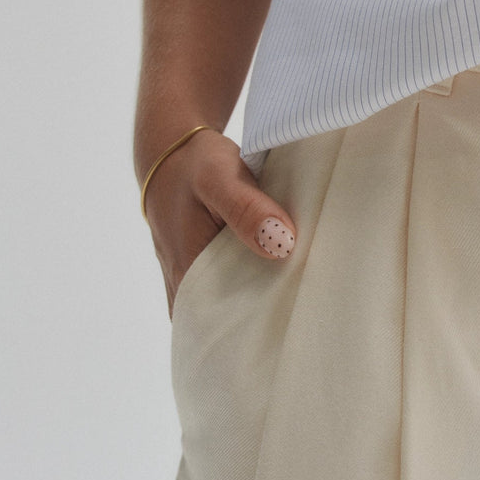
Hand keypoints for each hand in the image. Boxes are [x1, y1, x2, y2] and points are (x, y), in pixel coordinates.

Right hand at [140, 128, 295, 317]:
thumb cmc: (193, 164)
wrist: (170, 150)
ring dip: (262, 299)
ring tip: (303, 294)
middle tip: (310, 309)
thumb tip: (282, 244)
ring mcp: (192, 278)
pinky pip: (231, 287)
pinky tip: (283, 274)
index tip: (297, 321)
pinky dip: (255, 283)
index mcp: (187, 273)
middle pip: (231, 320)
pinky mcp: (203, 266)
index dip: (259, 329)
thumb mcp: (219, 177)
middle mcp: (185, 285)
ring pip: (232, 305)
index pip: (223, 325)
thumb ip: (248, 210)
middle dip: (266, 318)